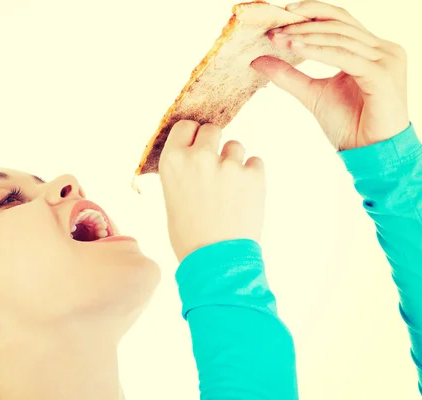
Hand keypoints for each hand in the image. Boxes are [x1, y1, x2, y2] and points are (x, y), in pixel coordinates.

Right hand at [159, 120, 265, 261]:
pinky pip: (255, 162)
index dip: (193, 135)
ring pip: (236, 146)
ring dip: (234, 161)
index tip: (197, 145)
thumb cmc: (188, 235)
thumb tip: (195, 153)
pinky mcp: (253, 175)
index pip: (186, 126)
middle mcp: (199, 157)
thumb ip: (182, 170)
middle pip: (212, 130)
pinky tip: (243, 196)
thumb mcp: (171, 197)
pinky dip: (252, 176)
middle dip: (214, 144)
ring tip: (230, 190)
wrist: (215, 260)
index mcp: (173, 161)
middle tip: (215, 167)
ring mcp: (228, 164)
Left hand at [251, 0, 408, 150]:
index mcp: (369, 49)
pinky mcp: (382, 73)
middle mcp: (381, 49)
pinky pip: (344, 56)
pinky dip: (317, 51)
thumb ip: (288, 75)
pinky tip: (294, 49)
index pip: (338, 21)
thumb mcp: (312, 94)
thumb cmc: (349, 125)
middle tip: (274, 30)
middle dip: (303, 25)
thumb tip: (258, 60)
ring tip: (279, 39)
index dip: (310, 14)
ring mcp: (386, 59)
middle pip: (338, 23)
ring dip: (306, 36)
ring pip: (340, 37)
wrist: (370, 152)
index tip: (280, 17)